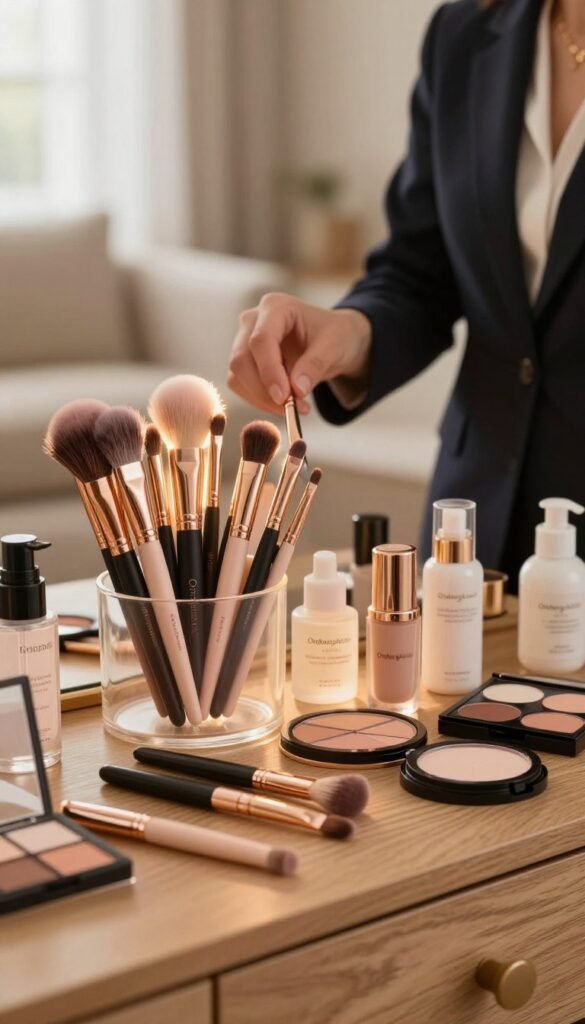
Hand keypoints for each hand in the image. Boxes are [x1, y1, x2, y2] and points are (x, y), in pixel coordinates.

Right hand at [228, 293, 371, 413]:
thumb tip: (296, 390)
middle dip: (263, 389)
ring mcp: (244, 340)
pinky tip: (284, 404)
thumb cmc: (334, 335)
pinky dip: (260, 400)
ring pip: (237, 375)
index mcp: (276, 307)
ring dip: (262, 398)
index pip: (261, 340)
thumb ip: (315, 365)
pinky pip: (241, 385)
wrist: (331, 339)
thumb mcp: (334, 347)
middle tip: (291, 409)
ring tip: (295, 407)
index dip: (269, 371)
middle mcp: (253, 320)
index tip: (283, 397)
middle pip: (242, 359)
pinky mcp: (244, 361)